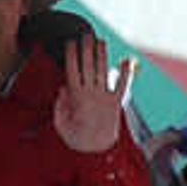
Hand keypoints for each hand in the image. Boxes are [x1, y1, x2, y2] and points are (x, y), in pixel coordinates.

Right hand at [51, 33, 132, 156]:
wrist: (96, 151)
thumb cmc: (75, 137)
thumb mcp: (60, 122)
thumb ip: (60, 103)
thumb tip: (64, 86)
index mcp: (76, 98)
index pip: (72, 70)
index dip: (71, 54)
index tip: (70, 42)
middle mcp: (91, 94)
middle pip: (88, 66)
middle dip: (86, 49)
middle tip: (85, 35)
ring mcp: (105, 97)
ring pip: (103, 71)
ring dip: (102, 55)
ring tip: (101, 41)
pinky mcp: (116, 103)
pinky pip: (122, 85)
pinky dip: (125, 73)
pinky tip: (126, 61)